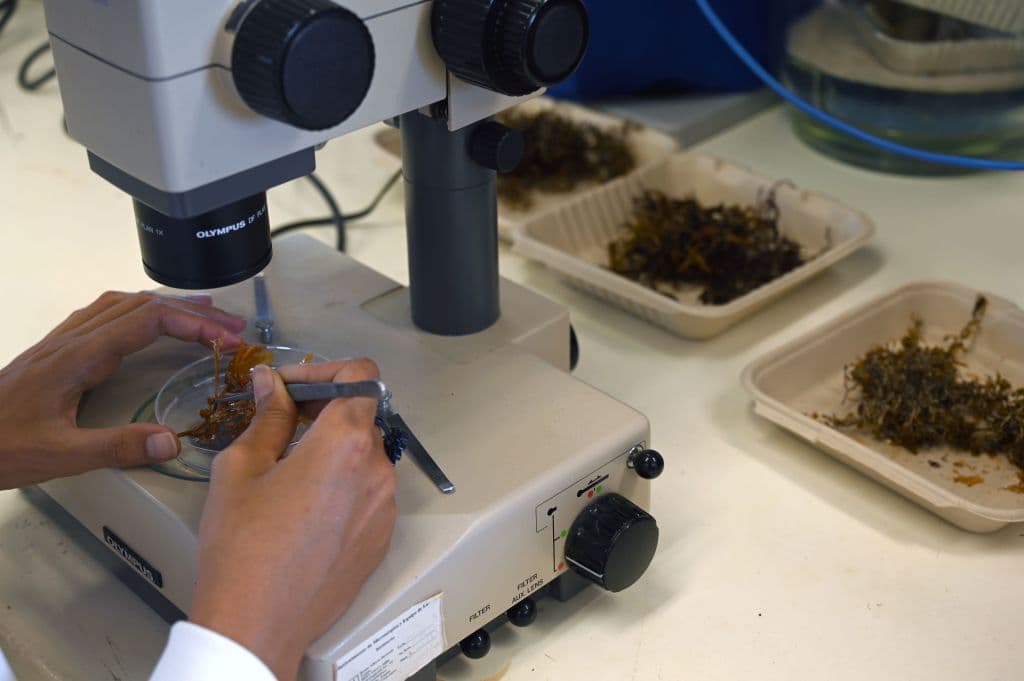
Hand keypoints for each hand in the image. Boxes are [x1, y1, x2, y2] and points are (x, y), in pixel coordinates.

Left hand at [0, 291, 245, 488]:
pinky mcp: (57, 350)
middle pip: (142, 305)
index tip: (226, 342)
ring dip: (169, 304)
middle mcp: (73, 339)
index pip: (148, 321)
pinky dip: (142, 310)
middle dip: (193, 311)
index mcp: (79, 356)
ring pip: (124, 303)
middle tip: (233, 327)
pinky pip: (107, 313)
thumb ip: (116, 447)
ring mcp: (63, 341)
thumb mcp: (59, 455)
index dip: (193, 325)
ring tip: (205, 314)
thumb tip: (173, 440)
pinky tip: (150, 322)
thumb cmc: (0, 446)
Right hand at [190, 359, 397, 680]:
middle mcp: (377, 469)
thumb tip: (272, 383)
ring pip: (365, 455)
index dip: (326, 370)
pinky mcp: (382, 536)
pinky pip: (369, 492)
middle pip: (361, 416)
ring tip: (290, 469)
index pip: (360, 375)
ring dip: (334, 449)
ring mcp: (385, 506)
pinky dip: (345, 484)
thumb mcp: (241, 468)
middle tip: (280, 423)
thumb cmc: (242, 547)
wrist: (257, 624)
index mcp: (344, 443)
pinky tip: (306, 505)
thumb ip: (267, 416)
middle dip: (323, 411)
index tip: (293, 386)